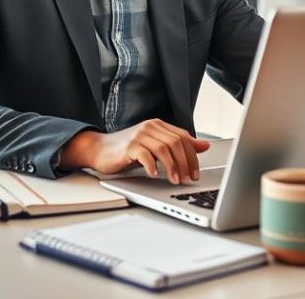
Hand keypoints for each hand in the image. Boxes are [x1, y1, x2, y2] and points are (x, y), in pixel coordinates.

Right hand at [61, 119, 210, 184]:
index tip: (195, 173)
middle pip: (176, 143)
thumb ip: (178, 145)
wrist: (100, 149)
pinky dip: (152, 166)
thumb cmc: (128, 150)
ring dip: (172, 167)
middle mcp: (150, 127)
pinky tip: (154, 174)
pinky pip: (144, 155)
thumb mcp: (156, 147)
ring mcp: (139, 135)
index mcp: (159, 125)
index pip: (184, 137)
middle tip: (187, 179)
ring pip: (164, 149)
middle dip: (185, 163)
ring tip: (175, 180)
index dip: (193, 156)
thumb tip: (204, 145)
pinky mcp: (128, 146)